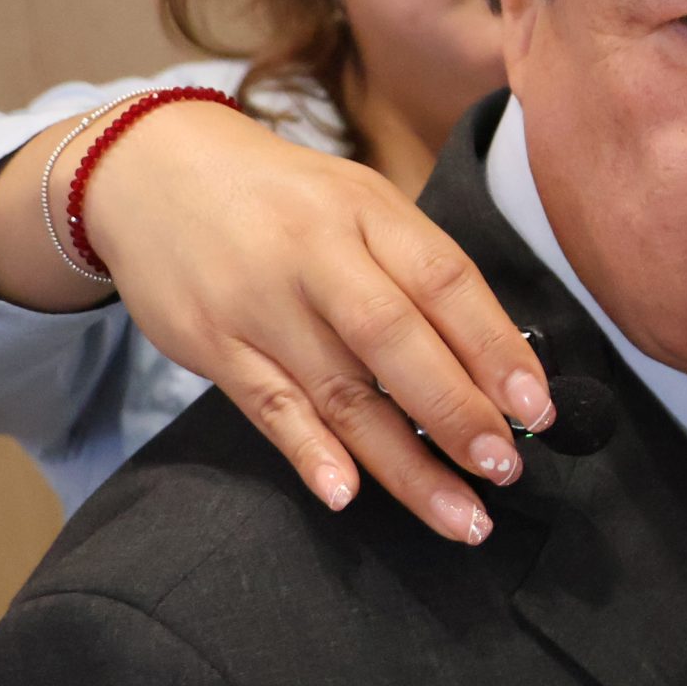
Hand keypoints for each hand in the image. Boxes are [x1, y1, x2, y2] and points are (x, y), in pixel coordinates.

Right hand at [78, 101, 553, 541]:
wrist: (150, 170)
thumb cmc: (283, 199)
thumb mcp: (358, 203)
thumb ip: (418, 271)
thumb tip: (495, 364)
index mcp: (368, 211)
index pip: (445, 281)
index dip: (495, 348)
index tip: (536, 409)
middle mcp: (316, 254)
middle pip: (394, 340)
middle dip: (456, 411)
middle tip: (505, 466)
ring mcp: (260, 303)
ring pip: (340, 392)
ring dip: (404, 464)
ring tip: (460, 516)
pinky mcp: (213, 344)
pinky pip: (268, 407)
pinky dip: (309, 453)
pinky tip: (346, 494)